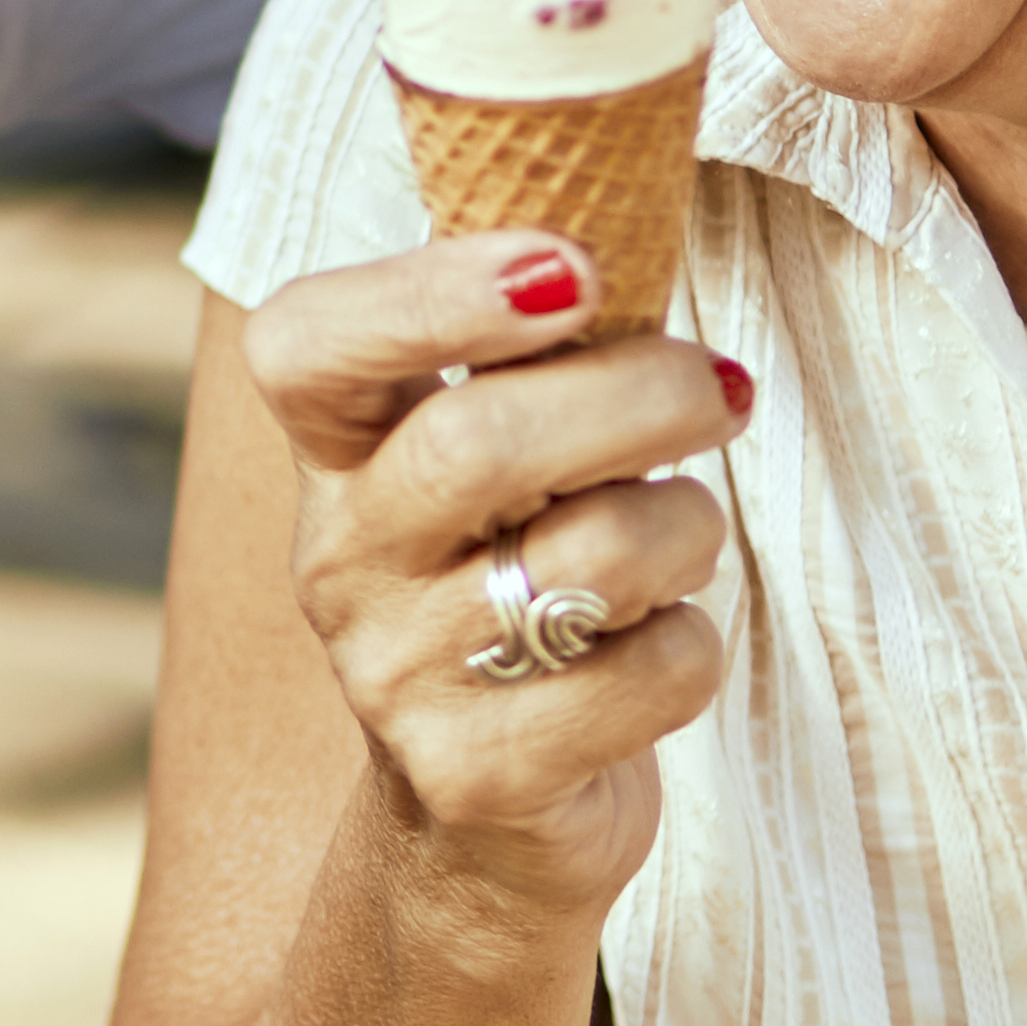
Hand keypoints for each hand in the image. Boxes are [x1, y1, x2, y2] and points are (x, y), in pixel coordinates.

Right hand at [237, 235, 743, 935]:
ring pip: (590, 558)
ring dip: (684, 529)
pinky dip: (691, 650)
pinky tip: (656, 651)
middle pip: (475, 442)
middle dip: (637, 396)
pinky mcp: (473, 778)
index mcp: (338, 457)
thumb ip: (540, 352)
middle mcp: (341, 562)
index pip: (306, 345)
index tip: (569, 270)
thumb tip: (640, 208)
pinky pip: (644, 676)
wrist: (488, 816)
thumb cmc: (526, 581)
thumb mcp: (503, 461)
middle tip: (720, 386)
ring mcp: (393, 679)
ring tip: (681, 540)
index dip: (429, 293)